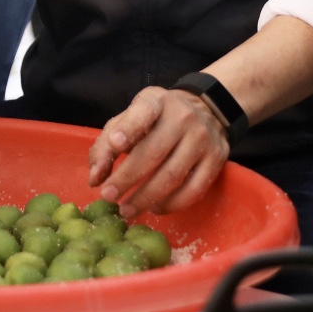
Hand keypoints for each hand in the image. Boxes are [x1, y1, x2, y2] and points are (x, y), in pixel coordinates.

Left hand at [87, 87, 229, 216]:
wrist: (207, 109)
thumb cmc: (157, 119)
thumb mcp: (130, 119)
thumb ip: (107, 144)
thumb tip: (95, 178)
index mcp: (156, 101)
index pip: (142, 112)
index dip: (128, 129)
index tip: (115, 144)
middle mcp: (182, 117)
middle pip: (153, 152)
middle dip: (127, 178)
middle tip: (108, 196)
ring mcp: (202, 139)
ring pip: (172, 175)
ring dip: (146, 198)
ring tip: (127, 210)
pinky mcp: (216, 159)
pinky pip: (194, 189)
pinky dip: (172, 204)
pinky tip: (155, 208)